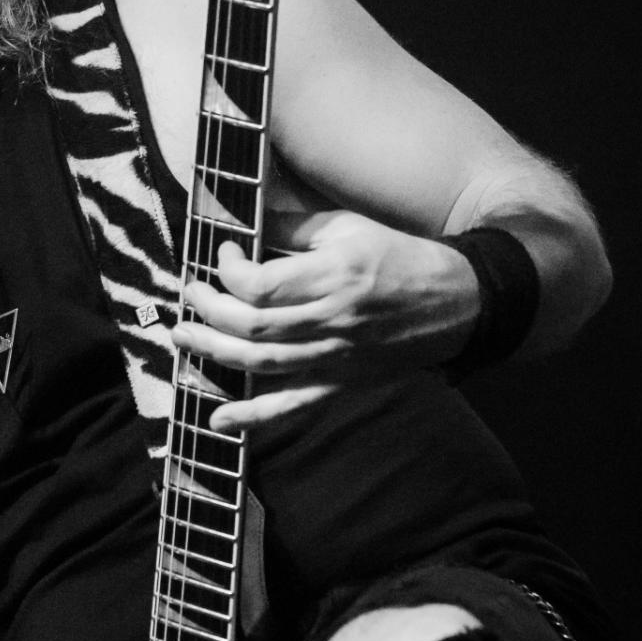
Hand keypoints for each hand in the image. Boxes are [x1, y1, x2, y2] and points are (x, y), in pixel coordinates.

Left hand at [171, 210, 479, 433]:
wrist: (459, 303)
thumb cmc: (402, 257)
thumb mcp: (350, 227)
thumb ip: (293, 229)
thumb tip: (245, 222)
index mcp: (335, 275)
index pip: (260, 284)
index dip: (228, 270)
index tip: (223, 253)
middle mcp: (332, 320)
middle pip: (251, 326)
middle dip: (208, 310)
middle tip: (190, 294)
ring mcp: (335, 357)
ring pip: (261, 364)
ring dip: (212, 353)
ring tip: (182, 337)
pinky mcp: (340, 383)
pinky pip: (291, 405)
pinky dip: (253, 416)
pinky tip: (218, 418)